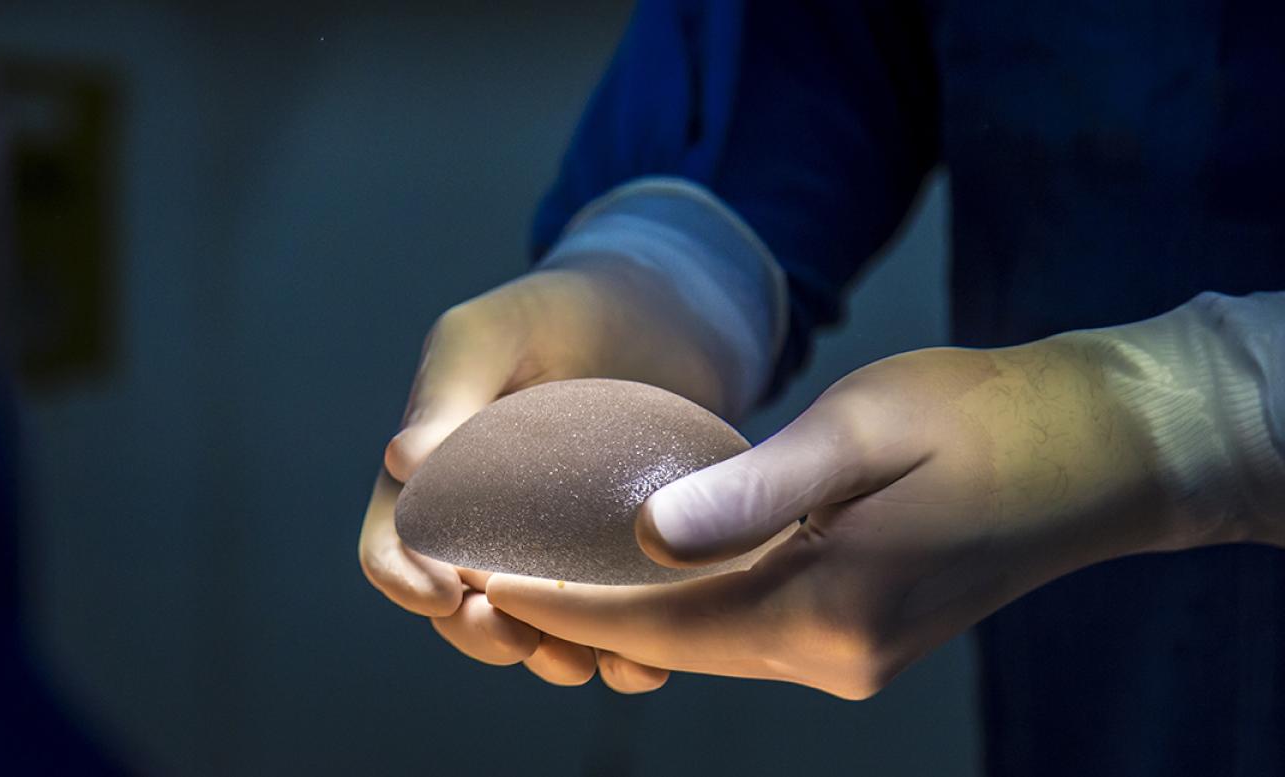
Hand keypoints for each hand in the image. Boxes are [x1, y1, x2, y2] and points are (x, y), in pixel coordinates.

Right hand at [359, 260, 727, 690]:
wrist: (656, 314)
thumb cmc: (554, 314)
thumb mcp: (493, 333)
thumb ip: (448, 391)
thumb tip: (401, 462)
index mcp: (433, 483)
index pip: (392, 547)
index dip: (402, 578)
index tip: (439, 593)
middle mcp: (487, 533)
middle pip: (460, 610)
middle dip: (477, 635)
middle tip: (512, 636)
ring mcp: (557, 559)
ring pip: (538, 633)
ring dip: (549, 658)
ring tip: (576, 660)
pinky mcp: (625, 570)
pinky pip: (617, 628)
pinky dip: (625, 656)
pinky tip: (645, 660)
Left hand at [487, 340, 1199, 697]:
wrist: (1104, 456)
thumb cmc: (987, 418)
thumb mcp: (864, 429)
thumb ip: (751, 491)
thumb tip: (640, 534)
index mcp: (828, 608)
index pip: (656, 619)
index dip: (561, 599)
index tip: (481, 574)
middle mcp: (833, 654)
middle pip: (669, 644)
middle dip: (575, 615)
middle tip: (484, 574)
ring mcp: (852, 656)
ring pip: (705, 642)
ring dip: (624, 614)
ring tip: (537, 571)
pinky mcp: (863, 639)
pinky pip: (746, 632)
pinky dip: (683, 608)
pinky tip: (640, 574)